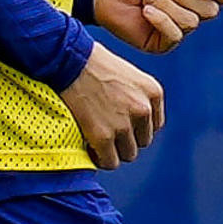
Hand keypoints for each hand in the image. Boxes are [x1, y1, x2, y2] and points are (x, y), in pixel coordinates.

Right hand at [58, 41, 163, 169]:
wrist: (67, 61)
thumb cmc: (91, 61)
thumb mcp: (126, 73)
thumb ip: (135, 95)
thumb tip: (131, 118)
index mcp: (152, 91)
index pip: (154, 124)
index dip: (136, 127)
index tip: (121, 124)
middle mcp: (142, 109)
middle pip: (143, 141)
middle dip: (126, 139)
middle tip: (107, 131)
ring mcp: (124, 124)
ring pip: (128, 154)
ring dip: (114, 150)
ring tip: (98, 140)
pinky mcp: (104, 137)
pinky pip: (110, 161)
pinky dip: (100, 159)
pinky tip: (90, 147)